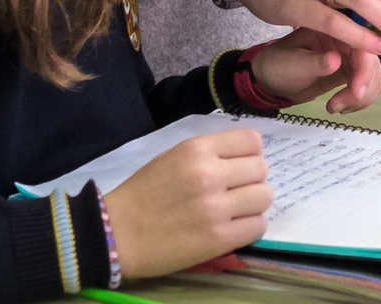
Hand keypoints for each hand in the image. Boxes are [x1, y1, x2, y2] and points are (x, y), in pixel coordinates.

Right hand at [108, 129, 270, 279]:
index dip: (250, 154)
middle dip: (252, 179)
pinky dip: (251, 227)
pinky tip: (233, 228)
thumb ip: (209, 153)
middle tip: (236, 191)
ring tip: (235, 210)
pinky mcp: (218, 239)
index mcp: (196, 149)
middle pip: (262, 169)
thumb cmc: (143, 193)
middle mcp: (210, 174)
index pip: (252, 141)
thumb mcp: (173, 157)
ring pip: (265, 197)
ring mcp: (216, 208)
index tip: (240, 166)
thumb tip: (246, 156)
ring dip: (254, 204)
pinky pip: (259, 226)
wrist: (115, 234)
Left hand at [250, 28, 380, 113]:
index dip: (366, 66)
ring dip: (362, 96)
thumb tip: (336, 60)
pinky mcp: (353, 70)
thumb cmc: (278, 65)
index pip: (361, 40)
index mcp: (333, 26)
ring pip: (375, 75)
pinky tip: (340, 106)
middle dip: (364, 85)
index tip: (357, 90)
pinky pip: (369, 85)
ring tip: (335, 107)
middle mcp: (347, 37)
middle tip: (341, 105)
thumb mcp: (291, 64)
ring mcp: (352, 55)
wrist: (272, 80)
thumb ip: (313, 62)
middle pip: (374, 59)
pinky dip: (360, 100)